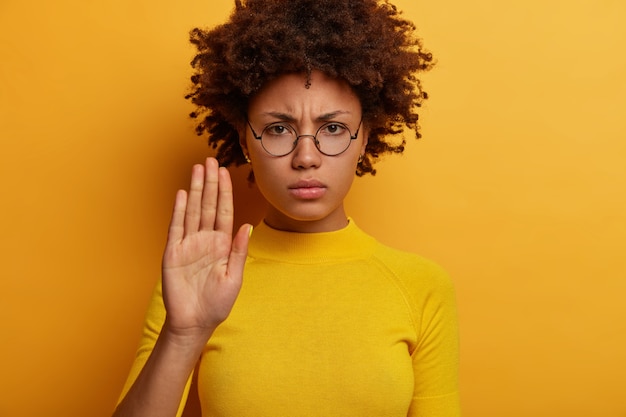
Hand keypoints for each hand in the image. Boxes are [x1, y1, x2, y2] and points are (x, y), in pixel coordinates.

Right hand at [161, 157, 250, 339]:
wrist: (195, 322)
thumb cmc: (217, 303)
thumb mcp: (234, 277)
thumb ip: (239, 251)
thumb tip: (247, 226)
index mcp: (221, 245)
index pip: (224, 212)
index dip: (225, 192)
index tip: (226, 172)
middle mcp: (205, 240)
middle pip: (208, 205)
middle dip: (210, 183)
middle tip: (210, 160)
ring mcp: (188, 245)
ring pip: (193, 211)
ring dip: (195, 190)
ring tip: (197, 169)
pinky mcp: (172, 253)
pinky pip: (177, 228)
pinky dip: (179, 211)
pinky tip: (183, 195)